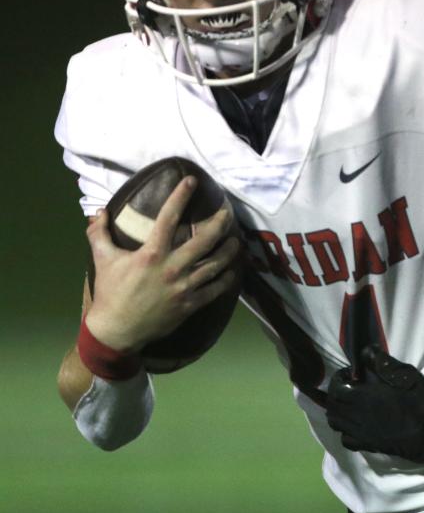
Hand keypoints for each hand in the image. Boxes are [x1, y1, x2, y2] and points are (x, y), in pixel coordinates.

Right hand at [84, 176, 240, 352]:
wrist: (117, 330)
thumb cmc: (111, 292)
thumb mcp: (102, 260)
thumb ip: (99, 234)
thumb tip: (99, 212)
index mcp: (151, 254)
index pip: (168, 218)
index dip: (180, 197)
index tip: (191, 181)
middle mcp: (172, 267)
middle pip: (205, 240)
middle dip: (219, 223)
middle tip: (228, 213)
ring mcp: (184, 287)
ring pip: (216, 264)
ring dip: (229, 250)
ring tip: (235, 240)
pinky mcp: (191, 304)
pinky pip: (216, 288)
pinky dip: (227, 278)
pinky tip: (233, 270)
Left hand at [326, 345, 423, 466]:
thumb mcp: (408, 375)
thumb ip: (383, 363)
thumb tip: (365, 351)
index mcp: (366, 398)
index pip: (336, 387)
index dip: (339, 377)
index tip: (352, 373)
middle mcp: (358, 417)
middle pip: (332, 405)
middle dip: (335, 392)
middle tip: (351, 385)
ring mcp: (362, 434)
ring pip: (335, 422)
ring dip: (338, 410)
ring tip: (352, 402)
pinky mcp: (369, 445)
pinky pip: (346, 439)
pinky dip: (345, 430)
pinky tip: (358, 422)